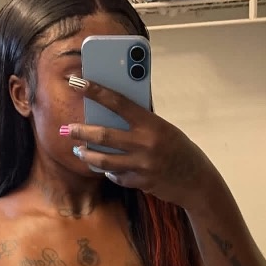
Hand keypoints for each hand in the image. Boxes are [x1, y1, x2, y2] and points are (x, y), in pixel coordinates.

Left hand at [65, 78, 213, 207]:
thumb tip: (110, 114)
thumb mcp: (162, 128)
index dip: (95, 90)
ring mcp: (141, 166)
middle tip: (68, 129)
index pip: (117, 102)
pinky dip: (109, 170)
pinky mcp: (140, 183)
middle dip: (82, 131)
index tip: (76, 82)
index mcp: (151, 123)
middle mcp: (145, 144)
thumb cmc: (178, 148)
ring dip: (87, 155)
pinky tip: (105, 166)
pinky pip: (116, 176)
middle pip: (104, 135)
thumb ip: (139, 122)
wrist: (196, 179)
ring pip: (104, 160)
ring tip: (79, 150)